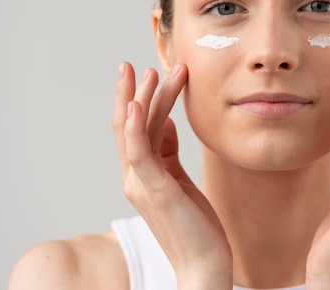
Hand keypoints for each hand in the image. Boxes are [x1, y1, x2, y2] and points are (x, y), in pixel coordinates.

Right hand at [112, 62, 231, 288]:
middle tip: (129, 65)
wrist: (204, 264)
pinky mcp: (156, 190)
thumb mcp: (179, 179)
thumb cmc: (195, 224)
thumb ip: (167, 152)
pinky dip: (134, 127)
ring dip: (141, 99)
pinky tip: (135, 104)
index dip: (134, 100)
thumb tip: (166, 122)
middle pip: (124, 126)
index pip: (132, 130)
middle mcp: (134, 177)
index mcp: (141, 174)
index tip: (143, 74)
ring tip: (152, 72)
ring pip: (134, 132)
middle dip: (128, 92)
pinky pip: (140, 153)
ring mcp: (141, 184)